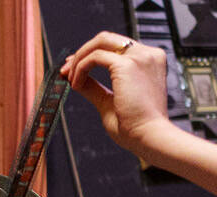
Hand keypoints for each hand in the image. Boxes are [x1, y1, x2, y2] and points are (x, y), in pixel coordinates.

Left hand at [60, 31, 169, 152]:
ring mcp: (139, 57)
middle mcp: (147, 55)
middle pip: (107, 39)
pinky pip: (95, 57)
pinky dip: (81, 68)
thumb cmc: (137, 127)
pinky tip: (76, 84)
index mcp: (149, 62)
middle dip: (82, 52)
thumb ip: (94, 88)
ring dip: (80, 58)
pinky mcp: (127, 65)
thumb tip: (77, 80)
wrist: (150, 137)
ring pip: (99, 42)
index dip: (92, 54)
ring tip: (70, 78)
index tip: (75, 68)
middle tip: (66, 70)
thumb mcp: (110, 102)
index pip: (115, 47)